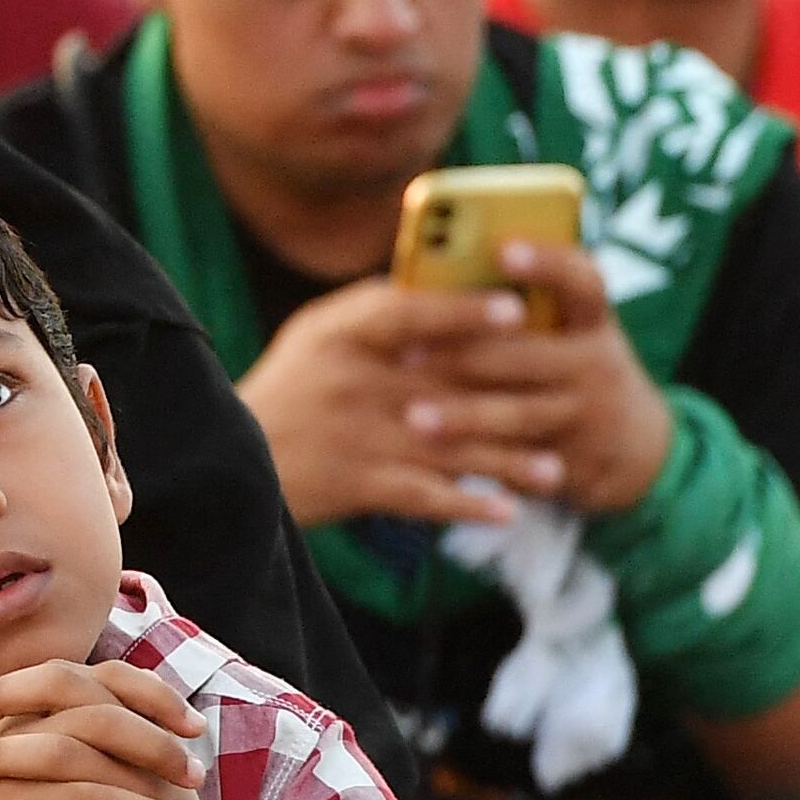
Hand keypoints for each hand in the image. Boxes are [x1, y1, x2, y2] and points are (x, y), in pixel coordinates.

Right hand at [236, 280, 544, 531]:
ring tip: (555, 470)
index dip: (465, 311)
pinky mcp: (356, 484)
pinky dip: (467, 506)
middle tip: (570, 398)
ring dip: (508, 462)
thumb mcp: (315, 334)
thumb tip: (446, 288)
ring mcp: (357, 435)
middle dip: (513, 395)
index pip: (409, 312)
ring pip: (451, 446)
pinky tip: (507, 512)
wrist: (229, 461)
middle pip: (448, 385)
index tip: (517, 309)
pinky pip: (425, 498)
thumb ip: (375, 311)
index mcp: (339, 334)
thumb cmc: (288, 388)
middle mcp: (351, 381)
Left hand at [419, 241, 676, 519]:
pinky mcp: (573, 461)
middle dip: (466, 352)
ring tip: (415, 416)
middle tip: (407, 351)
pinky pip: (520, 462)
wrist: (637, 445)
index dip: (545, 263)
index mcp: (590, 318)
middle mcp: (595, 362)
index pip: (580, 280)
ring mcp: (586, 414)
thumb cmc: (573, 365)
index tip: (502, 249)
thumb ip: (520, 310)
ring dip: (465, 416)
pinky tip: (437, 462)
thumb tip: (431, 280)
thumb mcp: (570, 332)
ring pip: (520, 414)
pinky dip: (479, 461)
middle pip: (529, 352)